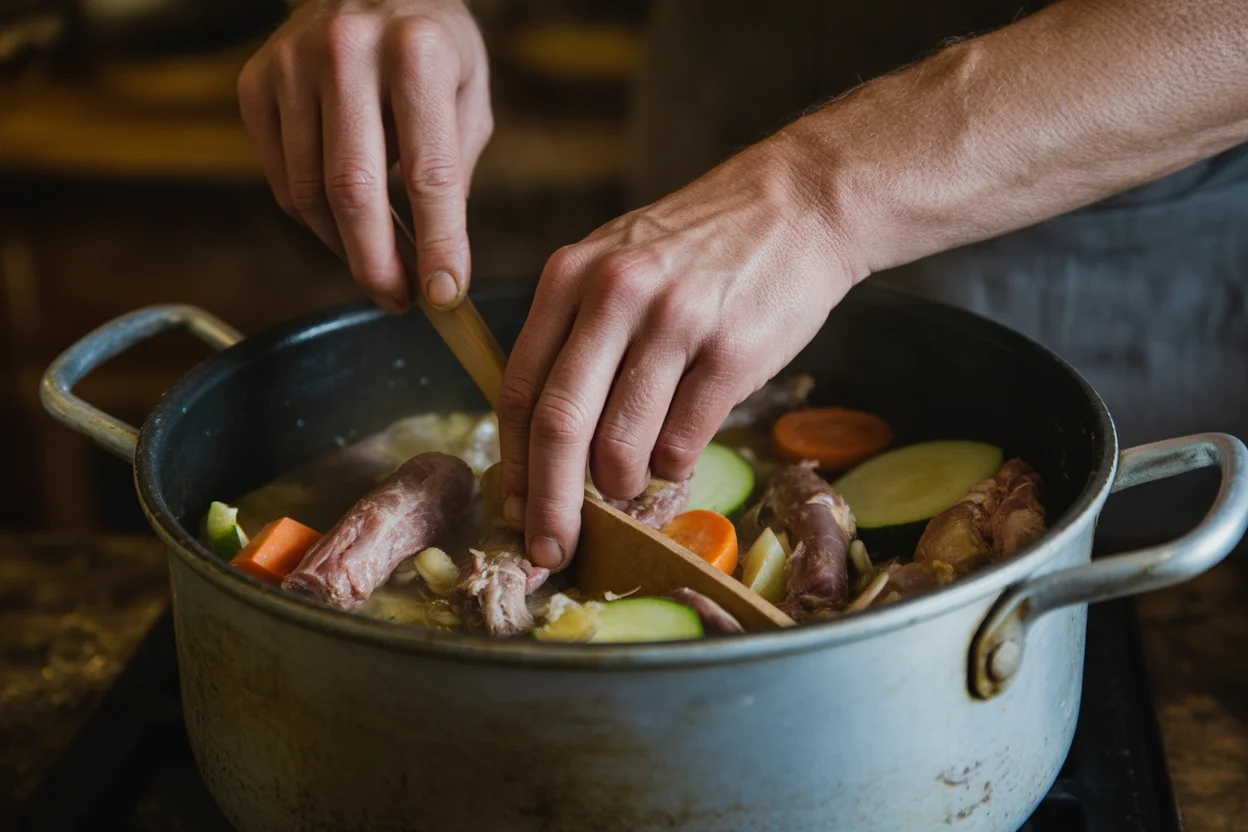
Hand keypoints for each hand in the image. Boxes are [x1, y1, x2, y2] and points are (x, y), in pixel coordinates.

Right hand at [238, 0, 490, 312]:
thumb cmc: (431, 48)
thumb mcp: (468, 95)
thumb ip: (452, 169)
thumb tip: (435, 261)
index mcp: (416, 53)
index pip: (429, 173)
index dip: (439, 244)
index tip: (444, 295)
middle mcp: (346, 51)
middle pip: (353, 191)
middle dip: (377, 264)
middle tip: (399, 301)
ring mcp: (291, 64)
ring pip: (309, 193)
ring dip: (345, 247)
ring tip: (379, 264)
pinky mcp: (254, 82)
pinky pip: (281, 180)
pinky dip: (314, 218)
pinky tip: (343, 221)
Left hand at [497, 133, 862, 570]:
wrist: (797, 206)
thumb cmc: (699, 249)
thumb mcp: (614, 264)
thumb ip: (573, 336)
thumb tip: (541, 441)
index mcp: (570, 276)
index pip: (517, 388)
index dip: (512, 463)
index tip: (512, 510)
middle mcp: (614, 295)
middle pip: (559, 425)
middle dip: (549, 504)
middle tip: (551, 552)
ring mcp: (676, 322)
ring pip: (621, 445)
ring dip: (621, 487)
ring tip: (633, 482)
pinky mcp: (732, 352)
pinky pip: (682, 443)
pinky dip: (673, 468)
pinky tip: (680, 450)